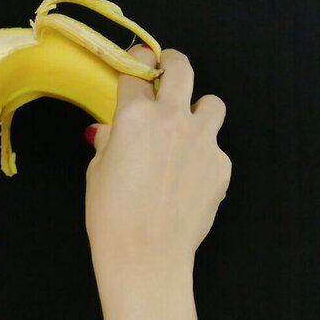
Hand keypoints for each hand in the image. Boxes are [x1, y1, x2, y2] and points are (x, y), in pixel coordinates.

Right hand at [85, 46, 230, 274]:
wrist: (147, 257)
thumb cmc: (111, 216)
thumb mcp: (97, 172)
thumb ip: (110, 142)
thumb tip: (111, 132)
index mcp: (134, 115)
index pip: (135, 71)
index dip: (134, 64)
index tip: (136, 63)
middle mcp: (172, 119)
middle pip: (181, 69)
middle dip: (172, 63)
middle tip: (167, 70)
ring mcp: (203, 141)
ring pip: (212, 104)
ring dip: (197, 109)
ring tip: (185, 130)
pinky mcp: (222, 166)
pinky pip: (215, 148)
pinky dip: (202, 155)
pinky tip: (186, 180)